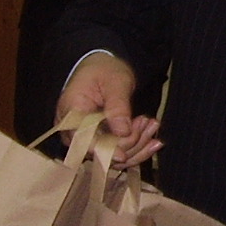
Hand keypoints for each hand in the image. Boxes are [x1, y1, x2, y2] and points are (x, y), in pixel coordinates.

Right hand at [55, 52, 160, 168]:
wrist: (104, 68)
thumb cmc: (105, 70)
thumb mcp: (115, 81)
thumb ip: (117, 105)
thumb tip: (122, 132)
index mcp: (71, 113)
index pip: (82, 140)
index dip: (101, 151)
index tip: (123, 155)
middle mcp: (74, 132)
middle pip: (99, 152)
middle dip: (128, 142)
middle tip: (148, 121)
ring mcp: (87, 140)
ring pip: (112, 157)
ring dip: (137, 146)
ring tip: (153, 124)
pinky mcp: (101, 143)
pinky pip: (118, 154)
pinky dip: (138, 150)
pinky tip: (154, 142)